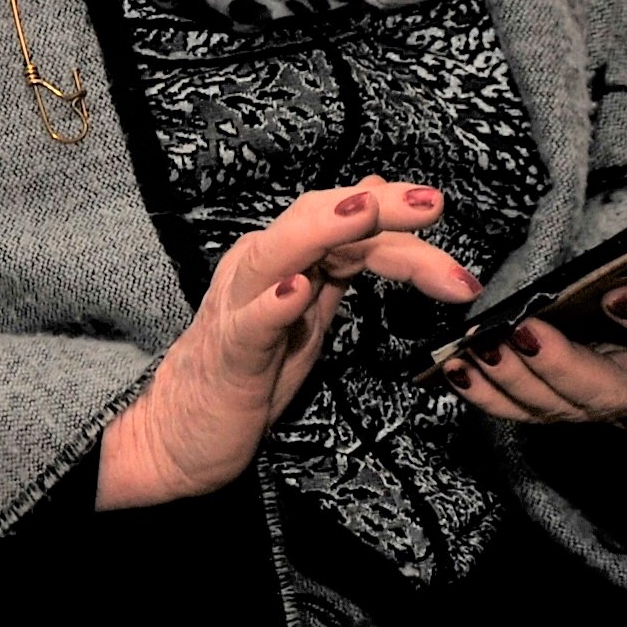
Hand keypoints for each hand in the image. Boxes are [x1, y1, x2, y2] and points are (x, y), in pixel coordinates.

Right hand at [96, 176, 480, 509]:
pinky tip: (298, 290)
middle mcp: (258, 269)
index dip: (401, 225)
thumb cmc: (248, 372)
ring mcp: (238, 307)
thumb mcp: (310, 311)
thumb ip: (341, 258)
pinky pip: (251, 323)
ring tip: (366, 212)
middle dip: (378, 208)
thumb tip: (371, 192)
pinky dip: (274, 303)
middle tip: (432, 203)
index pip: (348, 226)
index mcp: (283, 258)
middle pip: (316, 220)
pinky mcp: (229, 354)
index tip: (445, 221)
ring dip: (323, 230)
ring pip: (277, 254)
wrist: (181, 433)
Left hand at [445, 249, 626, 429]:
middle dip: (562, 366)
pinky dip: (490, 394)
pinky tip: (458, 370)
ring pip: (563, 407)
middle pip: (610, 391)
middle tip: (523, 330)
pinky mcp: (572, 403)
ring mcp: (611, 399)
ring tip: (481, 348)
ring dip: (515, 380)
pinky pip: (529, 409)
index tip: (617, 296)